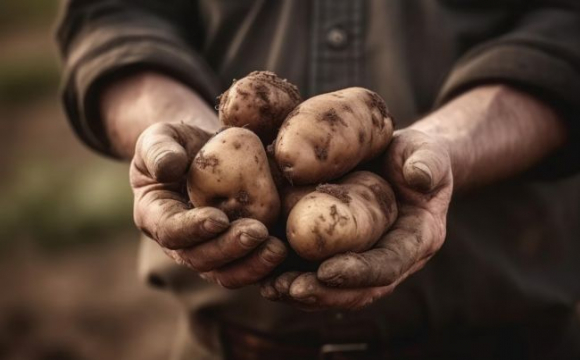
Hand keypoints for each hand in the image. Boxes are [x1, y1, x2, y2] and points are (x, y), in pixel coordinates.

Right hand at [130, 121, 286, 287]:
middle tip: (256, 233)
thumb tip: (167, 168)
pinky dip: (267, 266)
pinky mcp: (237, 252)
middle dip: (229, 248)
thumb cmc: (178, 143)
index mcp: (156, 217)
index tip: (218, 218)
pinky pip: (250, 268)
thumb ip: (158, 150)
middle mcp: (181, 242)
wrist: (205, 151)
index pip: (170, 231)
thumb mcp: (160, 137)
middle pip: (201, 258)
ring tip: (277, 249)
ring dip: (252, 265)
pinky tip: (288, 252)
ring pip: (227, 272)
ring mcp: (209, 250)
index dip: (193, 229)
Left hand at [261, 129, 451, 309]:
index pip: (388, 265)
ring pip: (335, 289)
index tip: (326, 271)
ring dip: (303, 293)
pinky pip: (318, 273)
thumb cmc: (414, 154)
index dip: (359, 272)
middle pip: (359, 290)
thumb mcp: (427, 152)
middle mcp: (391, 258)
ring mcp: (366, 259)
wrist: (400, 161)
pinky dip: (292, 276)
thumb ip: (427, 162)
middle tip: (290, 289)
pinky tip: (264, 273)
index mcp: (417, 239)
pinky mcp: (343, 253)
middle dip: (324, 293)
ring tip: (271, 288)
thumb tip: (419, 177)